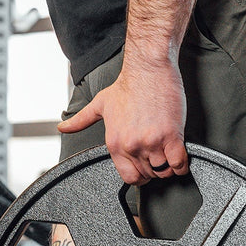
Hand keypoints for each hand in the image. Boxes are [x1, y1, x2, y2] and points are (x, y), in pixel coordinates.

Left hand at [58, 62, 189, 185]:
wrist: (147, 68)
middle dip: (155, 170)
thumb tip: (63, 128)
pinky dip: (182, 165)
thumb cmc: (129, 84)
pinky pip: (179, 163)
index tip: (146, 169)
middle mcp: (132, 145)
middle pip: (148, 175)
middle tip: (159, 156)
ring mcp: (151, 142)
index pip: (129, 177)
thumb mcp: (100, 104)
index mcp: (115, 143)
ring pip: (164, 171)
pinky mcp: (170, 136)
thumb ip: (81, 120)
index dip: (140, 176)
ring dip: (169, 167)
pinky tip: (180, 156)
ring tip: (170, 154)